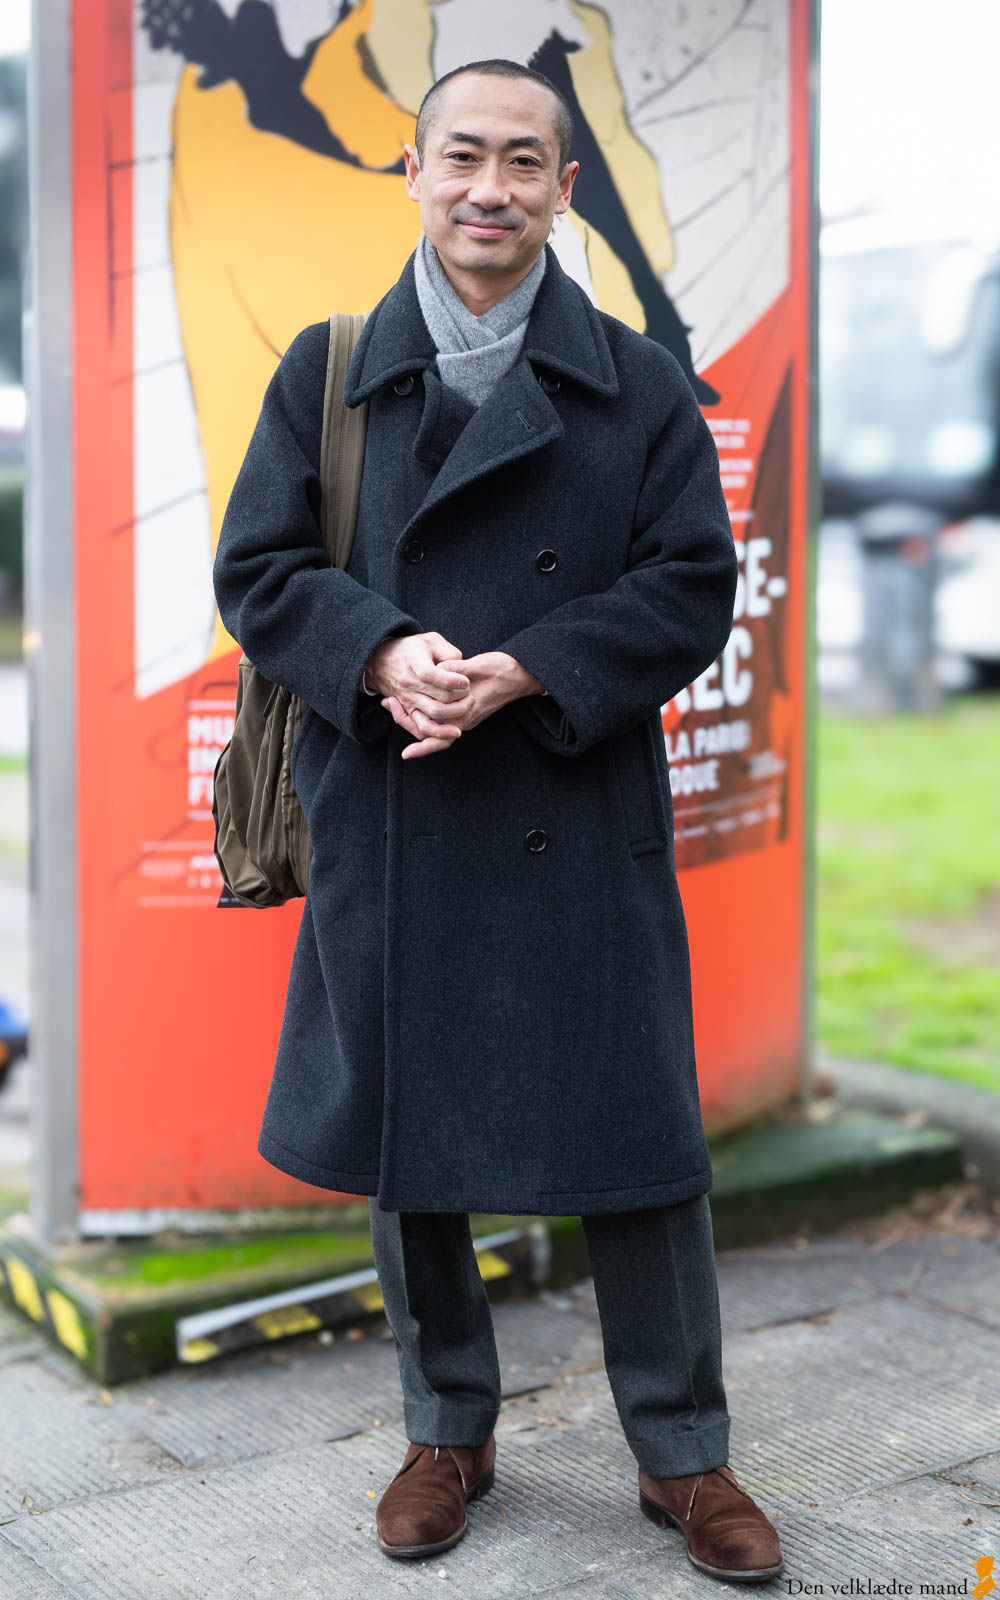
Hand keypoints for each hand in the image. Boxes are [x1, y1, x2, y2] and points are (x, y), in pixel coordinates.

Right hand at [364, 631, 471, 757]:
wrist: (381, 660)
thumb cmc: (412, 649)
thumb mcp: (430, 640)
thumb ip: (448, 653)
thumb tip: (461, 670)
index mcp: (414, 663)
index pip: (431, 675)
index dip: (452, 681)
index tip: (466, 682)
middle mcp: (409, 684)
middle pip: (437, 700)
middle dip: (460, 700)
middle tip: (470, 694)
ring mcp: (407, 700)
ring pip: (432, 717)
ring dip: (453, 716)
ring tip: (467, 709)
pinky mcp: (408, 711)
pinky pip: (421, 728)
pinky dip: (437, 733)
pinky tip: (452, 731)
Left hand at [379, 650, 543, 758]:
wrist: (520, 675)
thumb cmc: (502, 669)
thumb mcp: (480, 665)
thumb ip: (459, 669)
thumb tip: (440, 670)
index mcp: (466, 709)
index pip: (433, 724)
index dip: (410, 717)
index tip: (393, 704)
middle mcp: (464, 719)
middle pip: (428, 732)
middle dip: (405, 720)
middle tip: (387, 703)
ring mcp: (464, 719)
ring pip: (433, 732)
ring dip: (412, 722)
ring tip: (392, 705)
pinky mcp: (464, 713)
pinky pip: (441, 728)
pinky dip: (426, 728)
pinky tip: (411, 713)